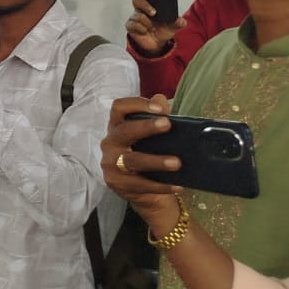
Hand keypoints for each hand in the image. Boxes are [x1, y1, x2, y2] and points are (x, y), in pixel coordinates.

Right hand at [101, 95, 184, 228]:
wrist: (141, 191)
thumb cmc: (146, 155)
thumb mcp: (152, 137)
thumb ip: (156, 118)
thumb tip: (160, 98)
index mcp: (117, 127)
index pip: (119, 108)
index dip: (137, 104)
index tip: (160, 108)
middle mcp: (110, 143)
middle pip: (124, 131)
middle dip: (146, 127)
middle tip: (167, 125)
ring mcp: (110, 164)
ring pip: (132, 160)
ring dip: (156, 161)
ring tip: (177, 163)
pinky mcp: (116, 183)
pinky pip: (140, 184)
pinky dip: (160, 186)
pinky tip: (177, 186)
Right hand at [127, 0, 184, 57]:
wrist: (157, 44)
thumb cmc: (162, 31)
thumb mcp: (172, 27)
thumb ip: (178, 23)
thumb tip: (181, 21)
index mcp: (149, 6)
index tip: (150, 1)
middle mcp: (140, 10)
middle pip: (136, 0)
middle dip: (145, 6)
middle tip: (153, 13)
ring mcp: (134, 18)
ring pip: (138, 16)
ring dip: (147, 23)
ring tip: (151, 28)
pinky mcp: (130, 26)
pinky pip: (133, 25)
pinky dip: (141, 29)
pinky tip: (145, 31)